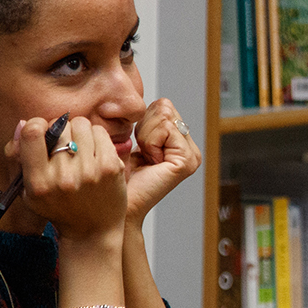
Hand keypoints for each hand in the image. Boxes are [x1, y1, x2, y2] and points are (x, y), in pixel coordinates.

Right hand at [11, 114, 126, 245]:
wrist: (92, 231)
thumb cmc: (58, 208)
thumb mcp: (28, 190)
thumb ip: (19, 157)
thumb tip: (23, 122)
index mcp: (38, 183)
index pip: (32, 133)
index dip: (36, 125)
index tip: (42, 132)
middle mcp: (63, 177)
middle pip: (59, 126)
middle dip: (60, 130)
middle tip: (64, 144)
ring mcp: (89, 172)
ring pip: (81, 124)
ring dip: (79, 132)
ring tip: (79, 148)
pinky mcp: (111, 167)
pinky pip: (100, 132)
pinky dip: (96, 137)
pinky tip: (94, 152)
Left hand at [125, 98, 202, 224]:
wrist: (115, 207)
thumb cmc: (117, 178)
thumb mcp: (132, 141)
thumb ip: (144, 121)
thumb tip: (148, 101)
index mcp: (180, 144)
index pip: (163, 106)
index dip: (142, 123)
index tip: (138, 149)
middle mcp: (191, 149)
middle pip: (165, 107)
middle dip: (144, 127)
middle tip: (141, 154)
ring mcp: (192, 156)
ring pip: (164, 115)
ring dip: (145, 135)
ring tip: (144, 159)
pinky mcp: (187, 160)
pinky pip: (164, 127)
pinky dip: (149, 141)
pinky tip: (149, 161)